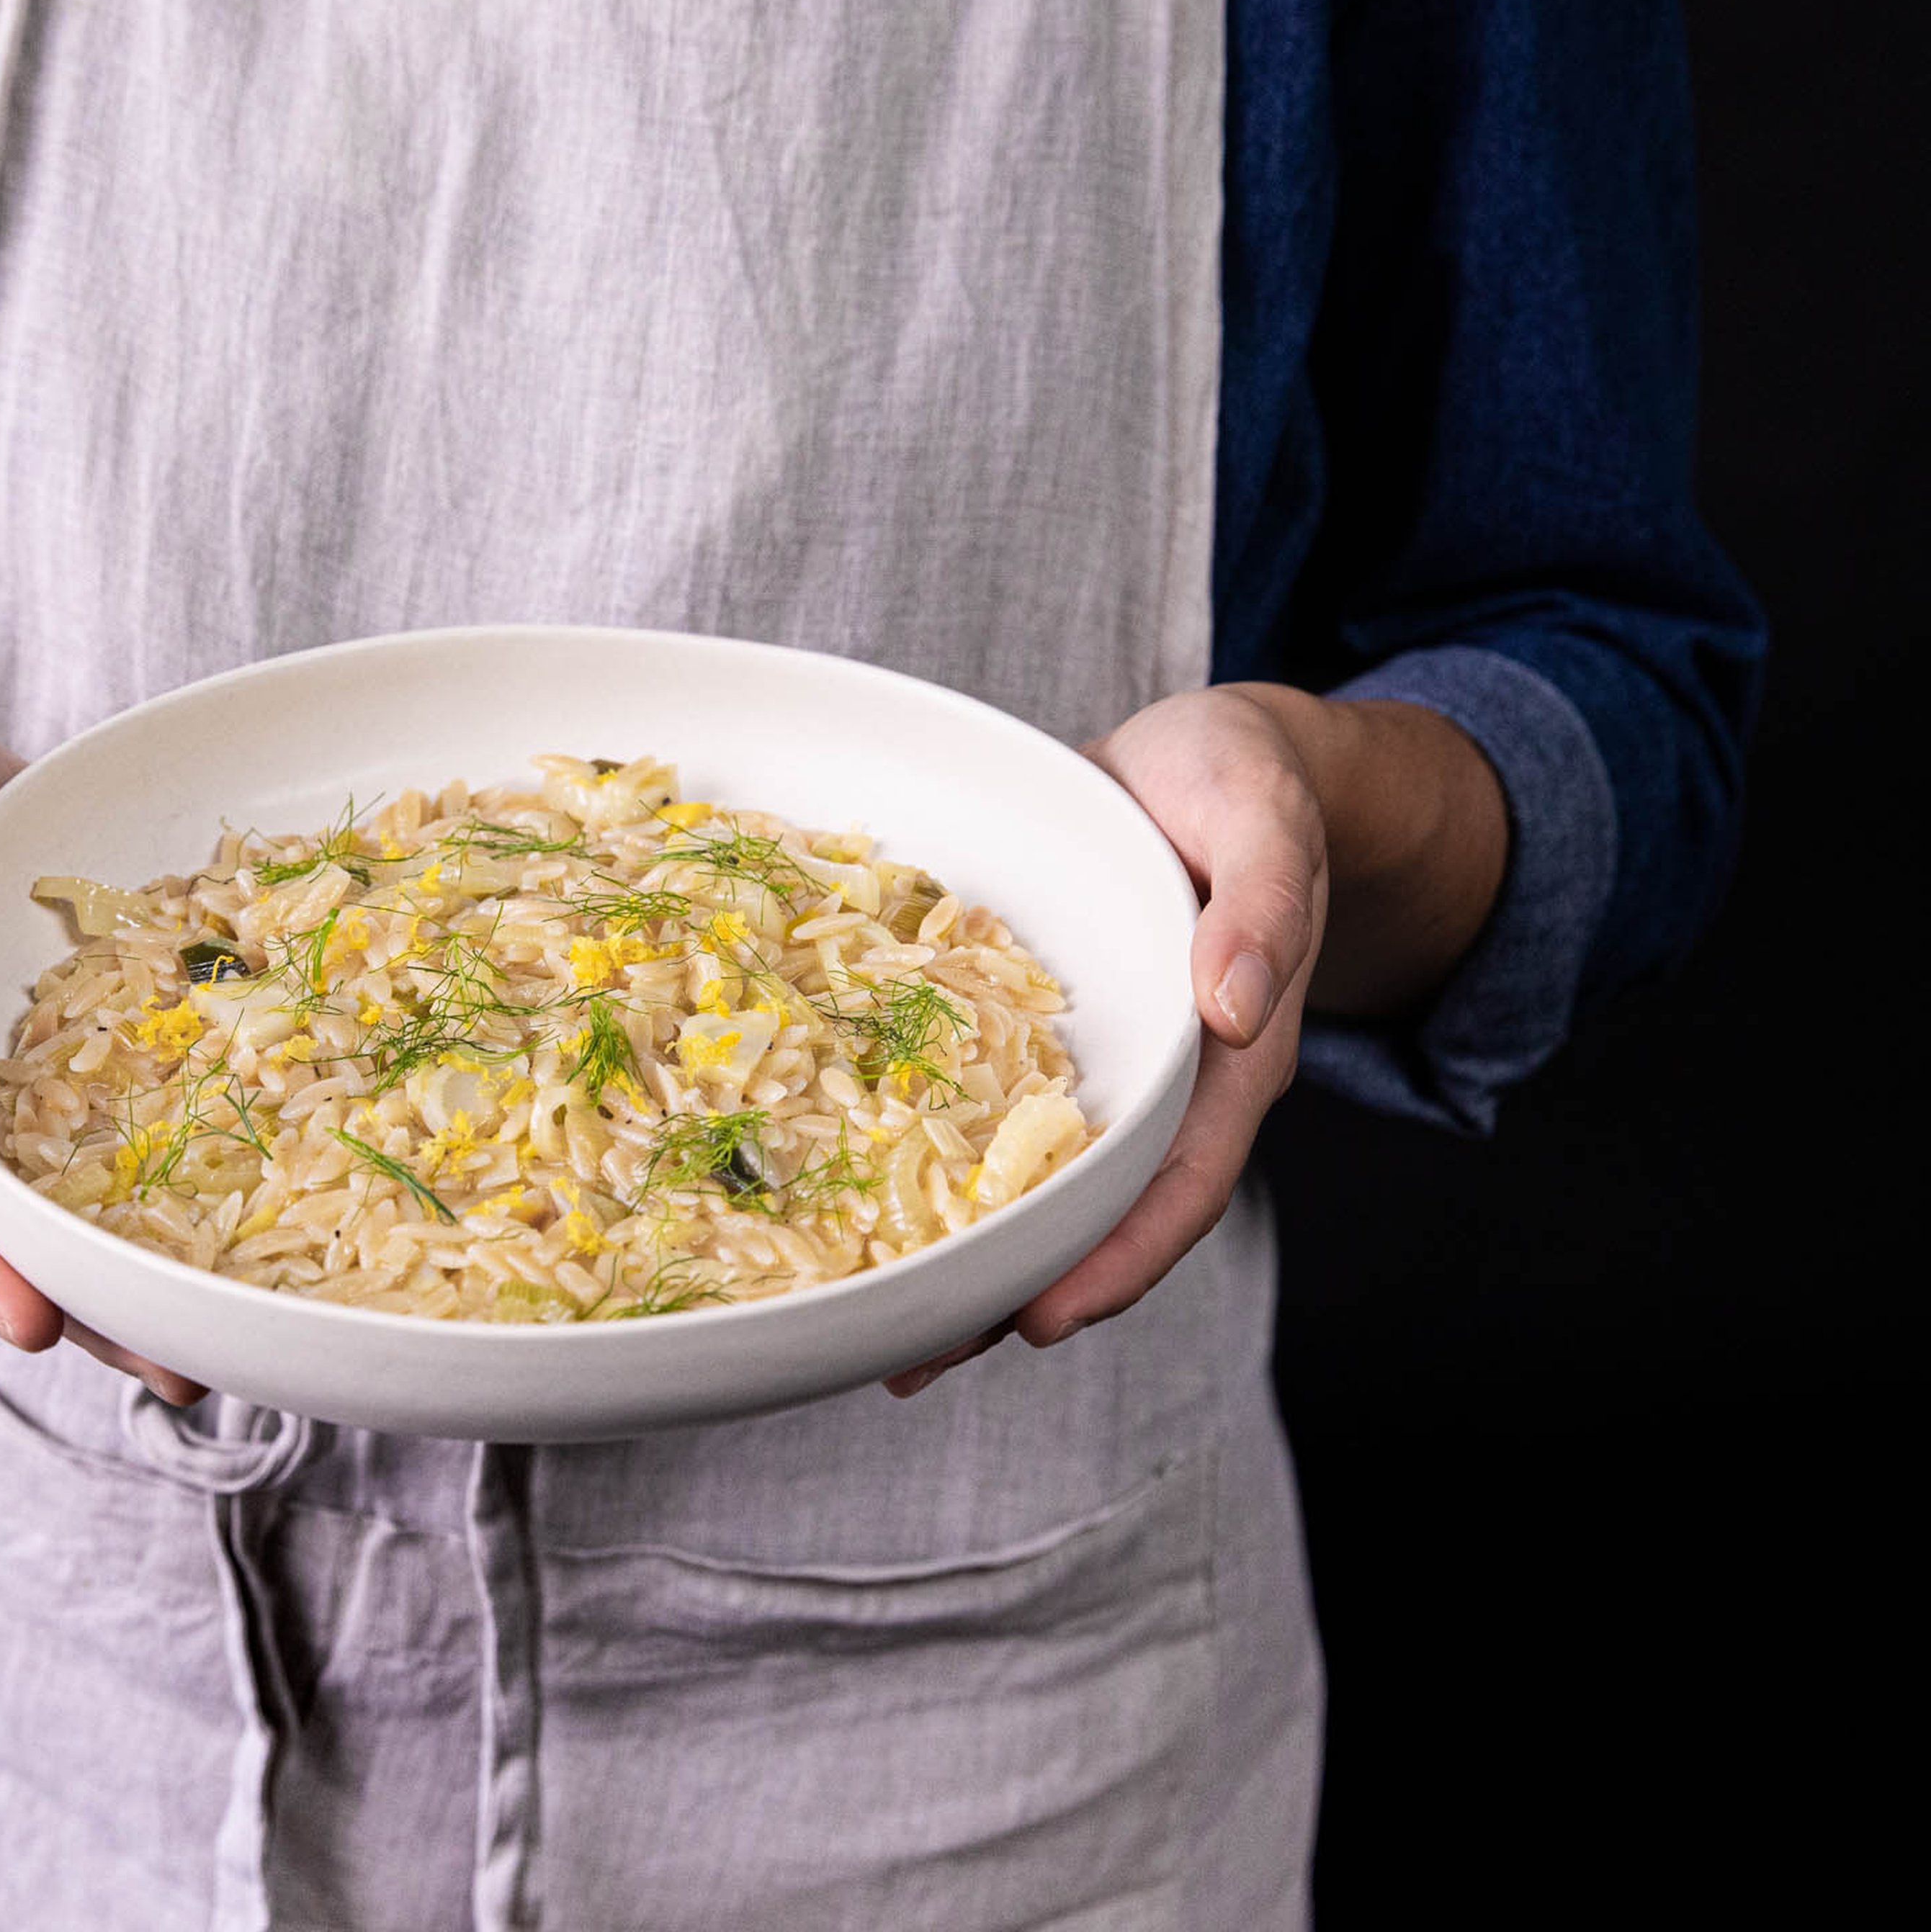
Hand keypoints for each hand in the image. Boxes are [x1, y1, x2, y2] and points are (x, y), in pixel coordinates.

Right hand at [0, 693, 206, 1403]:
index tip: (34, 1324)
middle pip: (11, 1224)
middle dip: (85, 1304)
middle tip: (175, 1370)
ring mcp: (28, 1073)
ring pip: (81, 1189)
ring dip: (144, 1265)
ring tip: (228, 1336)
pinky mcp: (95, 1032)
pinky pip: (138, 1109)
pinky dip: (186, 1164)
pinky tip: (264, 1198)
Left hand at [884, 682, 1504, 1396]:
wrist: (1206, 753)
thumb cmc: (1245, 782)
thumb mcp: (1264, 819)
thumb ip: (1263, 907)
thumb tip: (1233, 1006)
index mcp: (1226, 1059)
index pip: (1178, 1186)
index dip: (1117, 1260)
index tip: (1043, 1320)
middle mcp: (1155, 1081)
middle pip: (1089, 1214)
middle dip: (1008, 1291)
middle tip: (910, 1362)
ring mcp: (1091, 1061)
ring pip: (1027, 1177)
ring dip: (957, 1249)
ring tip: (864, 1316)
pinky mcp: (1032, 1026)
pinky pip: (981, 1102)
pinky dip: (926, 1152)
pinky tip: (850, 1186)